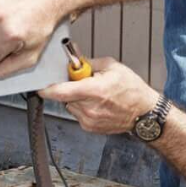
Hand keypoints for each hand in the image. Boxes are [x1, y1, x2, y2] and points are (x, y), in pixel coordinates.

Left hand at [39, 58, 158, 135]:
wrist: (145, 114)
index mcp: (93, 91)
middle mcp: (89, 108)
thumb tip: (75, 58)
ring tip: (94, 94)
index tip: (40, 85)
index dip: (46, 88)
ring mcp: (89, 120)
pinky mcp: (90, 128)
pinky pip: (78, 114)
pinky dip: (83, 108)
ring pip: (70, 105)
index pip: (60, 91)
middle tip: (84, 82)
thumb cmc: (133, 90)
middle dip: (70, 87)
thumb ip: (89, 62)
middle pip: (65, 97)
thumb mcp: (113, 67)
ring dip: (76, 98)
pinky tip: (98, 104)